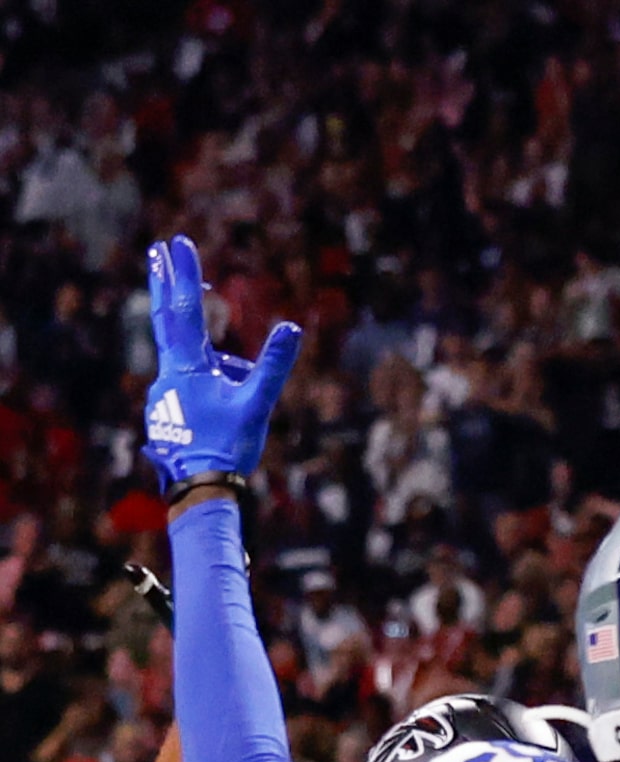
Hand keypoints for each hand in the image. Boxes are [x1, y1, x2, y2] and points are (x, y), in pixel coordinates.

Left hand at [143, 235, 302, 486]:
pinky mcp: (165, 409)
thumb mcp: (258, 404)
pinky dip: (208, 392)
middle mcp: (167, 373)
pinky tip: (221, 421)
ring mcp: (162, 392)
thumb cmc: (229, 446)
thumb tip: (291, 327)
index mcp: (186, 367)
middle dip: (165, 284)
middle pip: (166, 319)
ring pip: (193, 367)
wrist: (200, 487)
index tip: (179, 244)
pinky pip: (190, 388)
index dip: (185, 276)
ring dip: (216, 373)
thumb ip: (274, 364)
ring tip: (235, 412)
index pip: (186, 311)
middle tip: (157, 250)